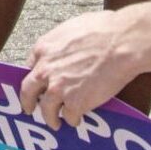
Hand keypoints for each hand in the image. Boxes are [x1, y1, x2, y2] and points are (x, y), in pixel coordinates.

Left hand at [19, 10, 135, 126]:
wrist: (122, 42)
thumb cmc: (104, 29)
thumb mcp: (71, 27)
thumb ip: (61, 43)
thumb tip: (64, 50)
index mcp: (43, 48)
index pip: (30, 66)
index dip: (35, 77)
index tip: (37, 84)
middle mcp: (45, 69)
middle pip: (28, 91)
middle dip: (27, 102)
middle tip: (29, 109)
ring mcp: (59, 88)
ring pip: (46, 110)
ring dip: (50, 118)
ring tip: (55, 122)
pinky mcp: (75, 103)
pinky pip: (70, 117)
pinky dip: (73, 119)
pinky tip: (77, 119)